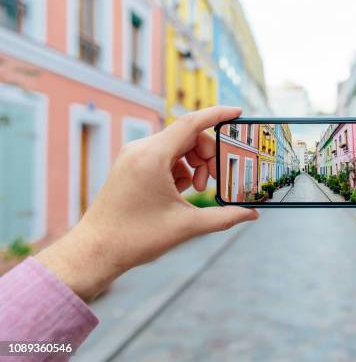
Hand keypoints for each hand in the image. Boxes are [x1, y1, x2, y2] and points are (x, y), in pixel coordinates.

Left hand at [36, 106, 258, 301]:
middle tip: (214, 181)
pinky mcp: (131, 164)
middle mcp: (140, 149)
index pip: (191, 123)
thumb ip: (224, 217)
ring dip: (194, 163)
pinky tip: (179, 192)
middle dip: (208, 155)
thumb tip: (252, 214)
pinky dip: (179, 168)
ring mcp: (133, 155)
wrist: (96, 250)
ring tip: (196, 191)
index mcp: (152, 157)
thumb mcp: (186, 226)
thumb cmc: (136, 238)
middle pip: (188, 135)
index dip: (218, 115)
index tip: (238, 112)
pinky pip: (164, 155)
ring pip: (177, 145)